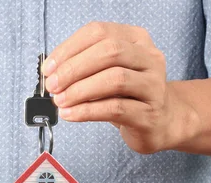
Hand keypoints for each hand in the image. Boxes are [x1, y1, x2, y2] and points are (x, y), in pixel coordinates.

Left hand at [42, 22, 198, 153]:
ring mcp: (154, 85)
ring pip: (115, 79)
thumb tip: (52, 72)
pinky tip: (71, 114)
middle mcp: (150, 58)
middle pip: (110, 51)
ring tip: (60, 101)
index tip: (49, 68)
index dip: (69, 48)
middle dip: (74, 68)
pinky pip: (116, 108)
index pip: (99, 32)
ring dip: (80, 90)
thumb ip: (84, 66)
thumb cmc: (128, 94)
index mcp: (136, 39)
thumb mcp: (107, 72)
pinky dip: (88, 111)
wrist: (161, 122)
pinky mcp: (150, 113)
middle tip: (53, 85)